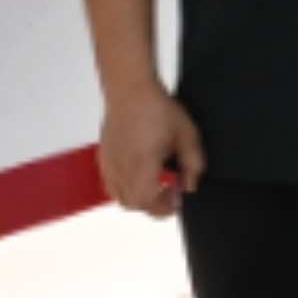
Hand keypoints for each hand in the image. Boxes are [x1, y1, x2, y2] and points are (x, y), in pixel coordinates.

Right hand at [96, 88, 200, 217]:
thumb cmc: (157, 109)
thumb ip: (193, 164)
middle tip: (170, 193)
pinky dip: (124, 188)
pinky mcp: (104, 157)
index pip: (147, 202)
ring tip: (156, 184)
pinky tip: (139, 175)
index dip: (164, 207)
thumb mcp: (187, 135)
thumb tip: (192, 185)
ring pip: (119, 196)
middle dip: (153, 206)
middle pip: (133, 204)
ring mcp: (109, 164)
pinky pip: (110, 184)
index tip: (178, 200)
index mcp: (142, 165)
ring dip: (138, 198)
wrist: (130, 91)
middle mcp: (121, 169)